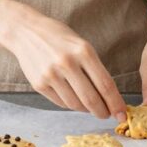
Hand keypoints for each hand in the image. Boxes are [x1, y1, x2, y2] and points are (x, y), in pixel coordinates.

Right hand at [7, 10, 125, 120]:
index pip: (105, 84)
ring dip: (86, 110)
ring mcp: (51, 75)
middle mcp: (67, 63)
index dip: (115, 103)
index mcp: (83, 51)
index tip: (122, 114)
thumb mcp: (81, 45)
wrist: (25, 31)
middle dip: (103, 112)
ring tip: (90, 107)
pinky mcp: (39, 84)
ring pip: (75, 104)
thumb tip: (108, 96)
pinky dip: (70, 105)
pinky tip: (74, 99)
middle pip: (91, 99)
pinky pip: (60, 103)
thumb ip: (93, 68)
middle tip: (107, 115)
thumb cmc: (59, 37)